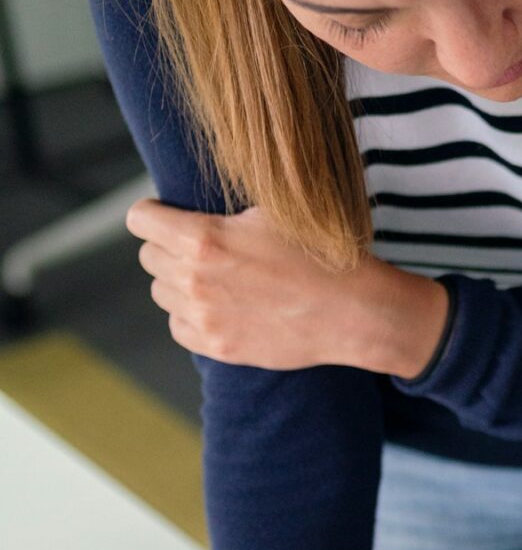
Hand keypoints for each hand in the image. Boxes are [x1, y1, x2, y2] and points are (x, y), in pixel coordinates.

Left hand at [127, 199, 447, 374]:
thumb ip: (221, 209)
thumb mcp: (270, 212)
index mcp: (202, 238)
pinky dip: (192, 316)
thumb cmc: (319, 255)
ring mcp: (204, 317)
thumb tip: (194, 203)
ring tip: (216, 279)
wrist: (354, 312)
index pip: (139, 220)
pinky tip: (221, 307)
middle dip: (168, 248)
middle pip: (148, 257)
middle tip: (202, 248)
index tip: (166, 217)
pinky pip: (178, 326)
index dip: (153, 214)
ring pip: (162, 292)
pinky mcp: (218, 346)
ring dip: (180, 283)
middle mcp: (194, 279)